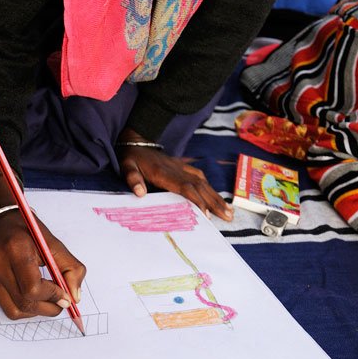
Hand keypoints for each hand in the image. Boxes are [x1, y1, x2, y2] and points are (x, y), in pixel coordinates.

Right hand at [0, 170, 85, 319]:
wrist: (0, 220)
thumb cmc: (27, 230)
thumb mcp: (53, 243)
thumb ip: (70, 269)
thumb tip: (74, 298)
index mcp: (15, 248)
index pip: (33, 288)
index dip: (52, 296)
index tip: (65, 295)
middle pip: (24, 302)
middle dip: (48, 307)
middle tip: (61, 301)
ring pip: (15, 311)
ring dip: (36, 311)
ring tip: (47, 298)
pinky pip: (7, 306)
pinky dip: (24, 306)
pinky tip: (32, 295)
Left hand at [118, 141, 232, 220]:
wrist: (137, 141)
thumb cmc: (131, 158)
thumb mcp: (127, 167)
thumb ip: (132, 178)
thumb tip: (140, 193)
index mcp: (164, 173)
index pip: (185, 188)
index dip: (197, 200)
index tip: (206, 215)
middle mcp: (177, 170)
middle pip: (200, 187)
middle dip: (214, 202)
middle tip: (228, 217)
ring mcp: (182, 167)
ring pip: (203, 182)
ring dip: (216, 197)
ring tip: (230, 211)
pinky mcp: (183, 166)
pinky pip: (200, 177)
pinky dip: (210, 188)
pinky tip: (218, 198)